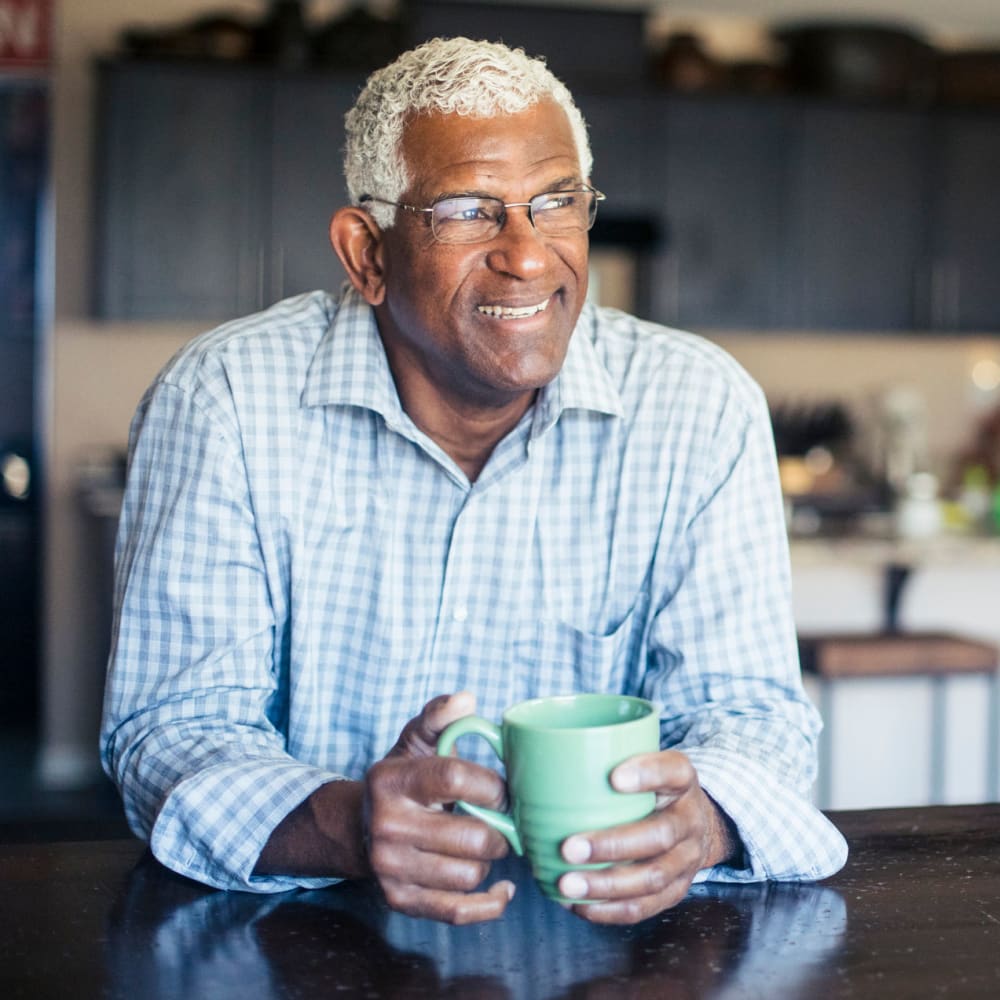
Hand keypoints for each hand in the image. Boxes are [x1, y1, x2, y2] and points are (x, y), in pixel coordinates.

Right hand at [363, 692, 514, 923]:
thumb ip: (439, 716)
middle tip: (502, 820)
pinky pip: (458, 911)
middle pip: (470, 836)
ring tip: (484, 844)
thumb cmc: (401, 781)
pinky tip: (500, 887)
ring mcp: (391, 867)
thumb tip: (467, 699)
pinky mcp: (399, 900)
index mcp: (393, 780)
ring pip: (469, 874)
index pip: (454, 778)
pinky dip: (489, 904)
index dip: (493, 785)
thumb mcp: (415, 742)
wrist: (358, 828)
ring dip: (488, 861)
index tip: (504, 789)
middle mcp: (388, 825)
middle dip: (500, 829)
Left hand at [555, 750, 738, 924]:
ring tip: (567, 884)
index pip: (673, 771)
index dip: (647, 774)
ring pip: (652, 877)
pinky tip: (580, 904)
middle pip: (659, 835)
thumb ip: (600, 754)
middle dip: (612, 845)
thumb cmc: (650, 786)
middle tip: (569, 848)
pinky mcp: (677, 889)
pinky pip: (647, 906)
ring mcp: (687, 858)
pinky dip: (611, 910)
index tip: (614, 777)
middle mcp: (689, 819)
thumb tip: (520, 748)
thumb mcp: (641, 760)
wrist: (693, 821)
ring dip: (606, 885)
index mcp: (681, 778)